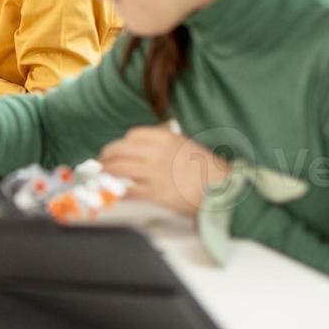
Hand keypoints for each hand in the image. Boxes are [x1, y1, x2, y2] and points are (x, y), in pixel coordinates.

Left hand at [99, 123, 230, 216]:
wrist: (227, 191)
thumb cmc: (212, 172)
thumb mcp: (189, 147)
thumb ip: (167, 146)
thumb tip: (147, 151)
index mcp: (167, 138)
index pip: (133, 135)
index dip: (122, 143)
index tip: (117, 149)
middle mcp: (158, 152)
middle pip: (120, 149)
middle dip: (106, 156)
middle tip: (102, 162)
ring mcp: (155, 173)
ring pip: (118, 168)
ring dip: (105, 172)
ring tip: (101, 176)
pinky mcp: (156, 193)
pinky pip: (128, 190)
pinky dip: (116, 191)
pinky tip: (112, 193)